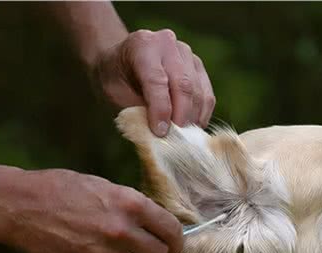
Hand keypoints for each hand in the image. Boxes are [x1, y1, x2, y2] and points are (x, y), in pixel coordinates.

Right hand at [5, 169, 182, 252]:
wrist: (21, 207)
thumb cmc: (62, 189)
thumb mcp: (105, 186)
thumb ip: (133, 206)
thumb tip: (155, 223)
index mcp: (131, 205)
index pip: (172, 230)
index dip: (177, 238)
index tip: (174, 242)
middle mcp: (122, 232)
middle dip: (157, 252)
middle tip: (147, 247)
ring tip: (120, 250)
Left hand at [91, 29, 215, 135]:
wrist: (121, 60)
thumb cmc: (115, 79)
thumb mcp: (115, 94)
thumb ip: (136, 110)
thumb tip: (160, 135)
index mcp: (142, 45)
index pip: (157, 80)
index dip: (160, 109)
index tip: (160, 133)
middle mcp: (167, 43)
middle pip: (183, 84)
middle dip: (181, 115)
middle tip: (177, 139)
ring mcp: (186, 53)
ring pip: (198, 90)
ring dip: (193, 117)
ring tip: (184, 137)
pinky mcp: (198, 66)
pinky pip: (207, 94)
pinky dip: (202, 114)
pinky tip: (193, 127)